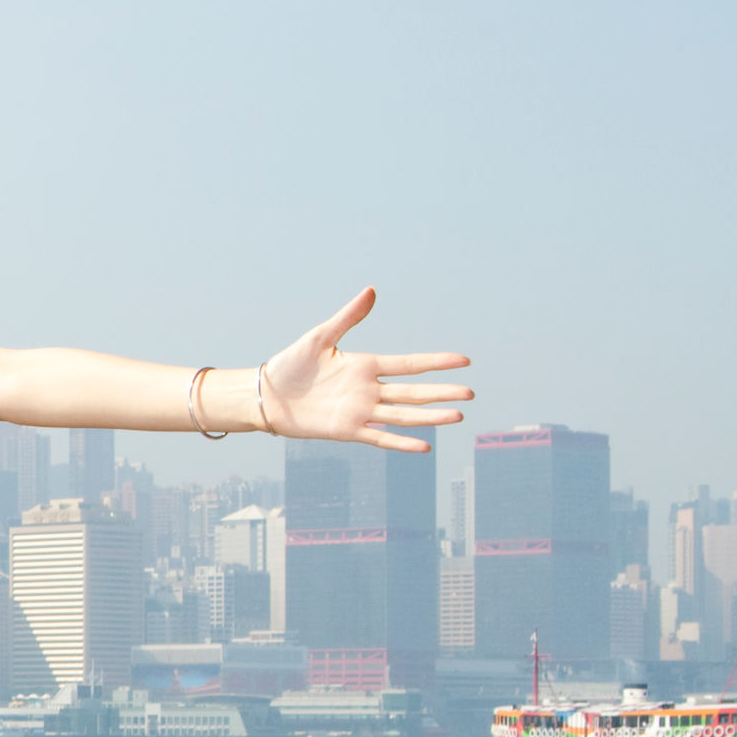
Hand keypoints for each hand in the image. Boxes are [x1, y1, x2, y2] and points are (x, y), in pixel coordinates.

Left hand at [258, 289, 471, 451]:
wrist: (265, 395)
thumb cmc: (290, 365)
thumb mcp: (320, 337)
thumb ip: (348, 317)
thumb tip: (371, 291)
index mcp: (366, 366)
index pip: (409, 365)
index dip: (436, 363)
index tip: (465, 360)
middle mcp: (368, 390)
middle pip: (413, 392)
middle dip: (442, 392)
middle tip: (471, 393)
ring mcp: (360, 411)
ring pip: (402, 415)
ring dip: (430, 417)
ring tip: (457, 416)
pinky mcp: (346, 430)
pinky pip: (378, 438)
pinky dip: (400, 442)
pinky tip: (424, 445)